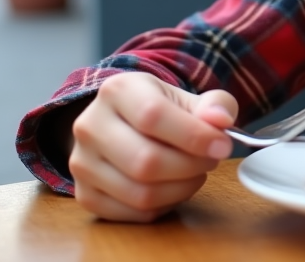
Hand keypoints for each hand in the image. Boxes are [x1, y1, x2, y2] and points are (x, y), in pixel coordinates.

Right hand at [69, 72, 237, 221]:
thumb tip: (220, 121)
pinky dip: (163, 206)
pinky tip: (174, 187)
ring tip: (196, 173)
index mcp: (117, 91)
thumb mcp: (189, 98)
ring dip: (181, 189)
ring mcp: (81, 163)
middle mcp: (90, 125)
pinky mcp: (84, 194)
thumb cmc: (163, 110)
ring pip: (140, 193)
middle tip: (211, 160)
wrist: (125, 123)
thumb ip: (214, 105)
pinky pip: (132, 213)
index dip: (193, 136)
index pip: (154, 116)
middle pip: (146, 161)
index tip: (222, 145)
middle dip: (191, 166)